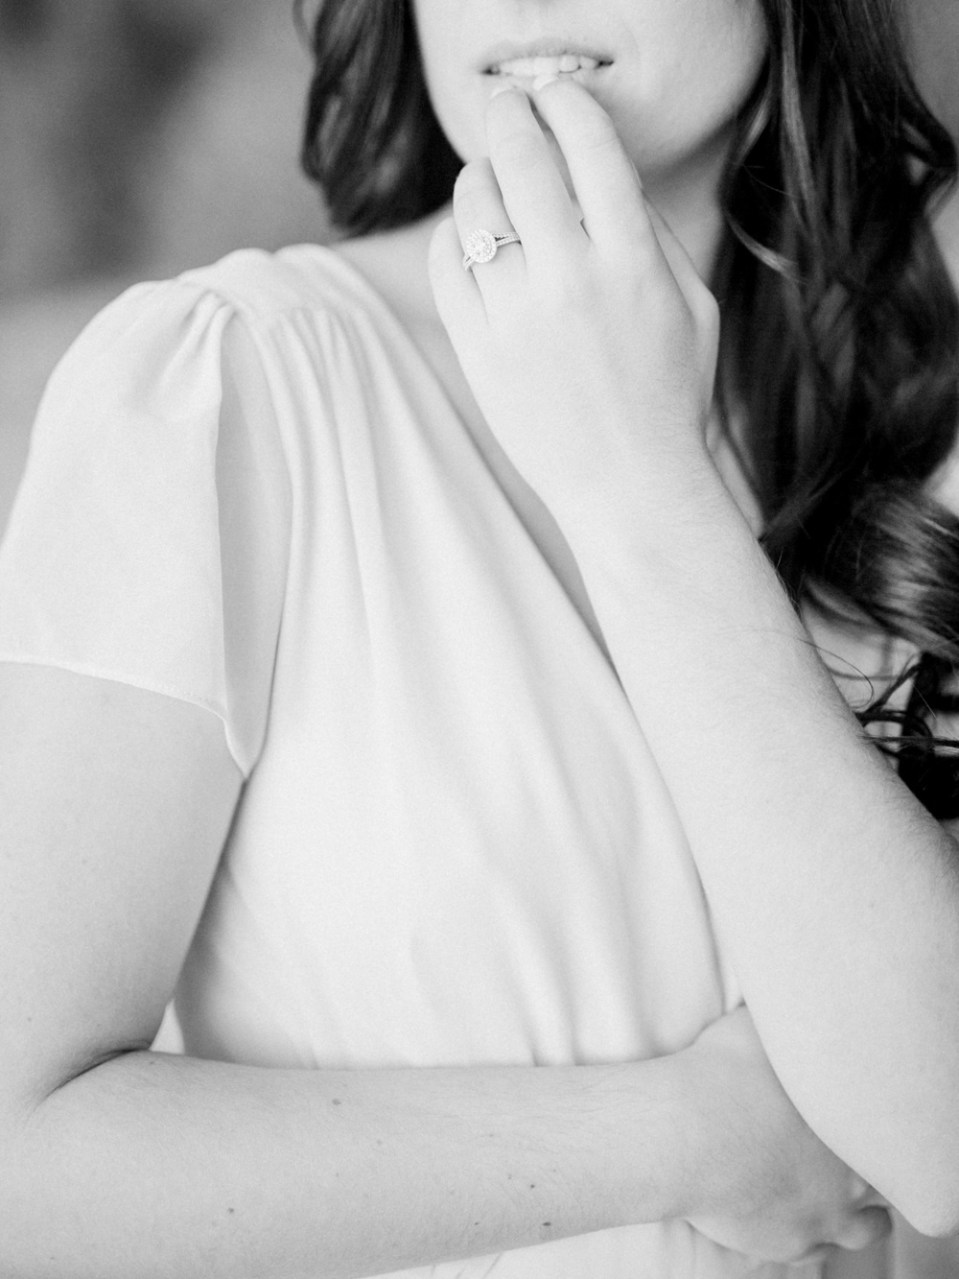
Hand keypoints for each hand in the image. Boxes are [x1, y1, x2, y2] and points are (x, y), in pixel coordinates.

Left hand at [428, 77, 720, 533]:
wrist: (630, 486)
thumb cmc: (671, 396)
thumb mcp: (692, 308)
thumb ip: (650, 235)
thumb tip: (602, 171)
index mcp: (633, 263)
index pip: (590, 146)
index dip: (567, 103)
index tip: (556, 94)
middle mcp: (571, 281)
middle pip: (522, 161)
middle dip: (510, 116)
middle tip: (506, 107)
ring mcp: (518, 318)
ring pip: (476, 209)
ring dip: (478, 176)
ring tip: (488, 177)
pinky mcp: (480, 351)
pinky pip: (447, 266)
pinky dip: (453, 237)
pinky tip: (469, 237)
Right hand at [683, 1007, 891, 1264]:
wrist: (687, 1131)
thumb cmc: (721, 1072)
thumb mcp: (758, 1026)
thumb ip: (786, 1027)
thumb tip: (786, 1004)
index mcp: (852, 1119)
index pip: (884, 1127)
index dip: (866, 1118)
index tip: (839, 1108)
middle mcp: (853, 1172)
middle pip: (883, 1177)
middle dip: (865, 1162)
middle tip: (832, 1143)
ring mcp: (826, 1213)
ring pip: (868, 1227)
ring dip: (855, 1210)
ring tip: (828, 1186)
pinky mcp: (792, 1242)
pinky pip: (818, 1250)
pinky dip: (810, 1233)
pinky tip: (791, 1211)